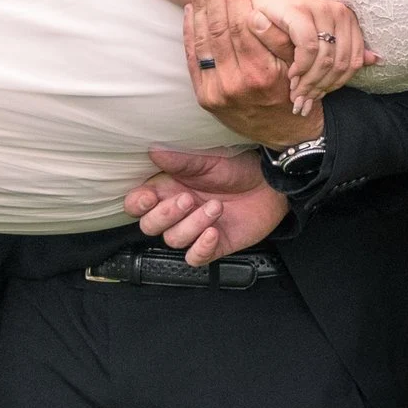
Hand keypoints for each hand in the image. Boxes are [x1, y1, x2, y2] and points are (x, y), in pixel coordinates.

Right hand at [121, 145, 287, 266]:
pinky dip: (201, 247)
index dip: (137, 205)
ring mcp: (194, 230)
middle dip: (165, 215)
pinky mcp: (213, 245)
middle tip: (189, 199)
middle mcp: (178, 212)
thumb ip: (180, 160)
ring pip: (173, 240)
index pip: (138, 205)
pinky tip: (215, 231)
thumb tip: (153, 149)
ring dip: (192, 225)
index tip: (150, 197)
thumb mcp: (208, 161)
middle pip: (149, 226)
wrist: (270, 183)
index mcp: (169, 189)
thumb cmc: (237, 168)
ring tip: (216, 207)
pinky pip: (194, 258)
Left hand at [183, 0, 322, 149]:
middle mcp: (236, 83)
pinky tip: (191, 10)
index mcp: (262, 73)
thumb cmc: (292, 91)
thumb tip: (257, 14)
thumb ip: (279, 40)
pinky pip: (193, 59)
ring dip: (198, 8)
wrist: (283, 132)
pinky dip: (189, 33)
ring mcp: (217, 92)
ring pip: (203, 42)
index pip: (242, 27)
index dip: (237, 0)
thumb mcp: (296, 66)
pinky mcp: (205, 97)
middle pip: (219, 30)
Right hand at [245, 0, 377, 114]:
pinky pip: (308, 47)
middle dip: (320, 86)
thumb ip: (345, 52)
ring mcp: (320, 9)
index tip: (317, 96)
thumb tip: (375, 60)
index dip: (335, 85)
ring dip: (309, 81)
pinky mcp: (300, 11)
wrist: (258, 8)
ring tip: (296, 91)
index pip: (353, 62)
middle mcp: (339, 12)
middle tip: (303, 99)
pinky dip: (300, 66)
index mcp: (348, 20)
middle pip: (340, 63)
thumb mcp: (319, 44)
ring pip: (325, 59)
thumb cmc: (288, 29)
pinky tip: (292, 74)